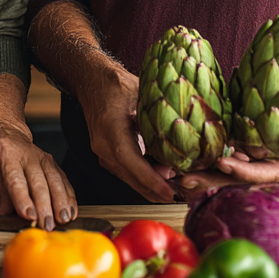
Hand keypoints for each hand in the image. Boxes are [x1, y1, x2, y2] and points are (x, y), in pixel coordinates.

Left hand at [0, 119, 77, 229]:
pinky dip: (69, 197)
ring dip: (61, 203)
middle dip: (45, 206)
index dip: (23, 198)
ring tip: (63, 220)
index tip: (29, 215)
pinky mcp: (53, 163)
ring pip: (55, 181)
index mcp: (6, 154)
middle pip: (39, 182)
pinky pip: (64, 180)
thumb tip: (3, 218)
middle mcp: (28, 154)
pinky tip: (71, 211)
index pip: (16, 179)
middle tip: (48, 226)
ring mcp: (43, 157)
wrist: (4, 128)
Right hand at [77, 68, 175, 203]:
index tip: (171, 193)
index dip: (153, 181)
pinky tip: (164, 179)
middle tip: (184, 195)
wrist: (93, 82)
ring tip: (178, 189)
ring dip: (153, 187)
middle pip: (133, 179)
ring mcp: (104, 154)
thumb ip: (157, 113)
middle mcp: (104, 148)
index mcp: (111, 132)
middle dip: (158, 191)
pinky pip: (127, 174)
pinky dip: (145, 179)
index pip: (133, 164)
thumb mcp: (140, 93)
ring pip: (130, 180)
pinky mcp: (107, 156)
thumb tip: (185, 128)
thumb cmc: (115, 84)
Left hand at [176, 81, 278, 195]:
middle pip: (244, 182)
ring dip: (206, 177)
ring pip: (234, 177)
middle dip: (214, 182)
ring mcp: (269, 165)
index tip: (223, 162)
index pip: (272, 172)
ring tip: (176, 175)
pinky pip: (232, 165)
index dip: (247, 170)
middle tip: (184, 179)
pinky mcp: (258, 156)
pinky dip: (211, 166)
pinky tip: (187, 161)